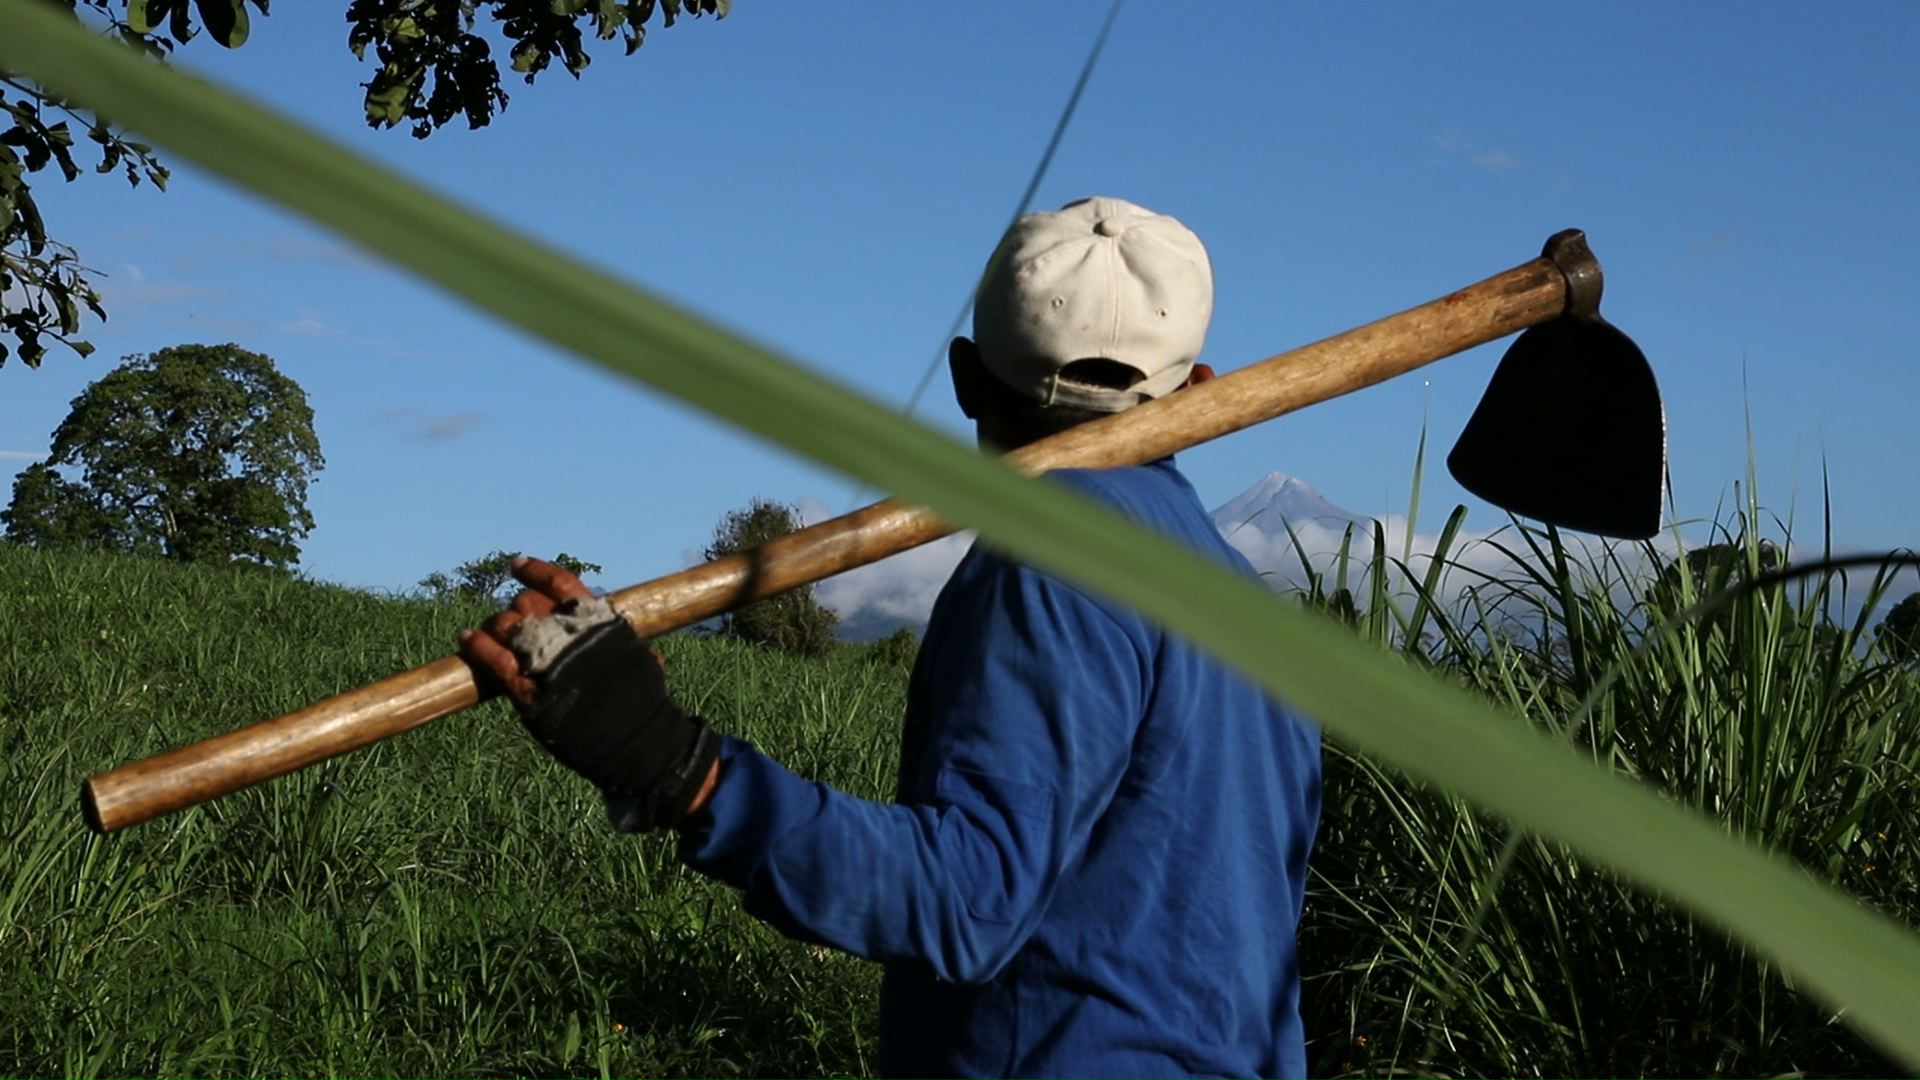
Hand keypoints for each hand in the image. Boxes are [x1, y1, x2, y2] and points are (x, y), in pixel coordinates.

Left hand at [459, 556, 720, 827]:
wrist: (638, 741)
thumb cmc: (645, 704)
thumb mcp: (640, 659)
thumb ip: (622, 641)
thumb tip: (624, 633)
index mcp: (598, 620)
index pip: (561, 582)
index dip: (535, 571)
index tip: (517, 565)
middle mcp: (569, 632)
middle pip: (528, 604)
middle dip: (518, 609)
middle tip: (515, 621)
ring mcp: (546, 659)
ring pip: (506, 625)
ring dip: (496, 626)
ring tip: (492, 633)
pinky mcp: (528, 690)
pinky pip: (493, 658)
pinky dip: (476, 646)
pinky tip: (465, 638)